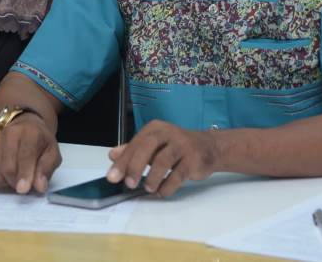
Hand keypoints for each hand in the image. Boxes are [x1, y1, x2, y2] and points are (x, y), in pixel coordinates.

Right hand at [0, 114, 60, 193]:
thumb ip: (47, 169)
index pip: (25, 156)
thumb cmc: (40, 142)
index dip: (24, 174)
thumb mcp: (52, 152)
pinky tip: (1, 177)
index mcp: (30, 133)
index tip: (23, 190)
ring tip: (14, 177)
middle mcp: (9, 134)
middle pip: (7, 168)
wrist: (25, 126)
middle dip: (15, 182)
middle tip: (23, 184)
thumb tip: (39, 187)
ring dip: (4, 182)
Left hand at [105, 120, 219, 197]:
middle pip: (148, 146)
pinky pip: (178, 175)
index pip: (135, 143)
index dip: (123, 161)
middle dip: (135, 166)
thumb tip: (112, 155)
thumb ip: (133, 150)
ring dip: (153, 178)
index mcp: (155, 129)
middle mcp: (168, 133)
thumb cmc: (177, 147)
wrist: (210, 147)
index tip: (113, 177)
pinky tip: (162, 192)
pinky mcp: (194, 159)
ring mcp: (183, 145)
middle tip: (129, 184)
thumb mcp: (154, 145)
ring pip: (163, 160)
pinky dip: (168, 186)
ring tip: (148, 189)